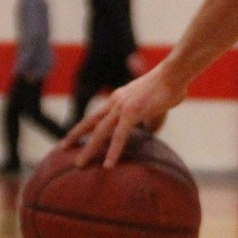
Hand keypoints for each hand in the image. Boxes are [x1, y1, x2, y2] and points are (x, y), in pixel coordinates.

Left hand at [69, 63, 183, 166]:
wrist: (175, 73)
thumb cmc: (170, 86)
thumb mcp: (157, 106)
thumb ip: (151, 119)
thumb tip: (151, 132)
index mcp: (119, 98)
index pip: (97, 115)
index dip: (84, 126)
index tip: (72, 136)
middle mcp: (116, 101)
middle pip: (91, 121)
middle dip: (76, 135)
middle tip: (62, 148)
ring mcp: (123, 106)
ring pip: (101, 131)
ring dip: (89, 148)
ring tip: (80, 164)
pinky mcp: (133, 112)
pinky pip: (120, 135)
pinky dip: (113, 151)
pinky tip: (108, 165)